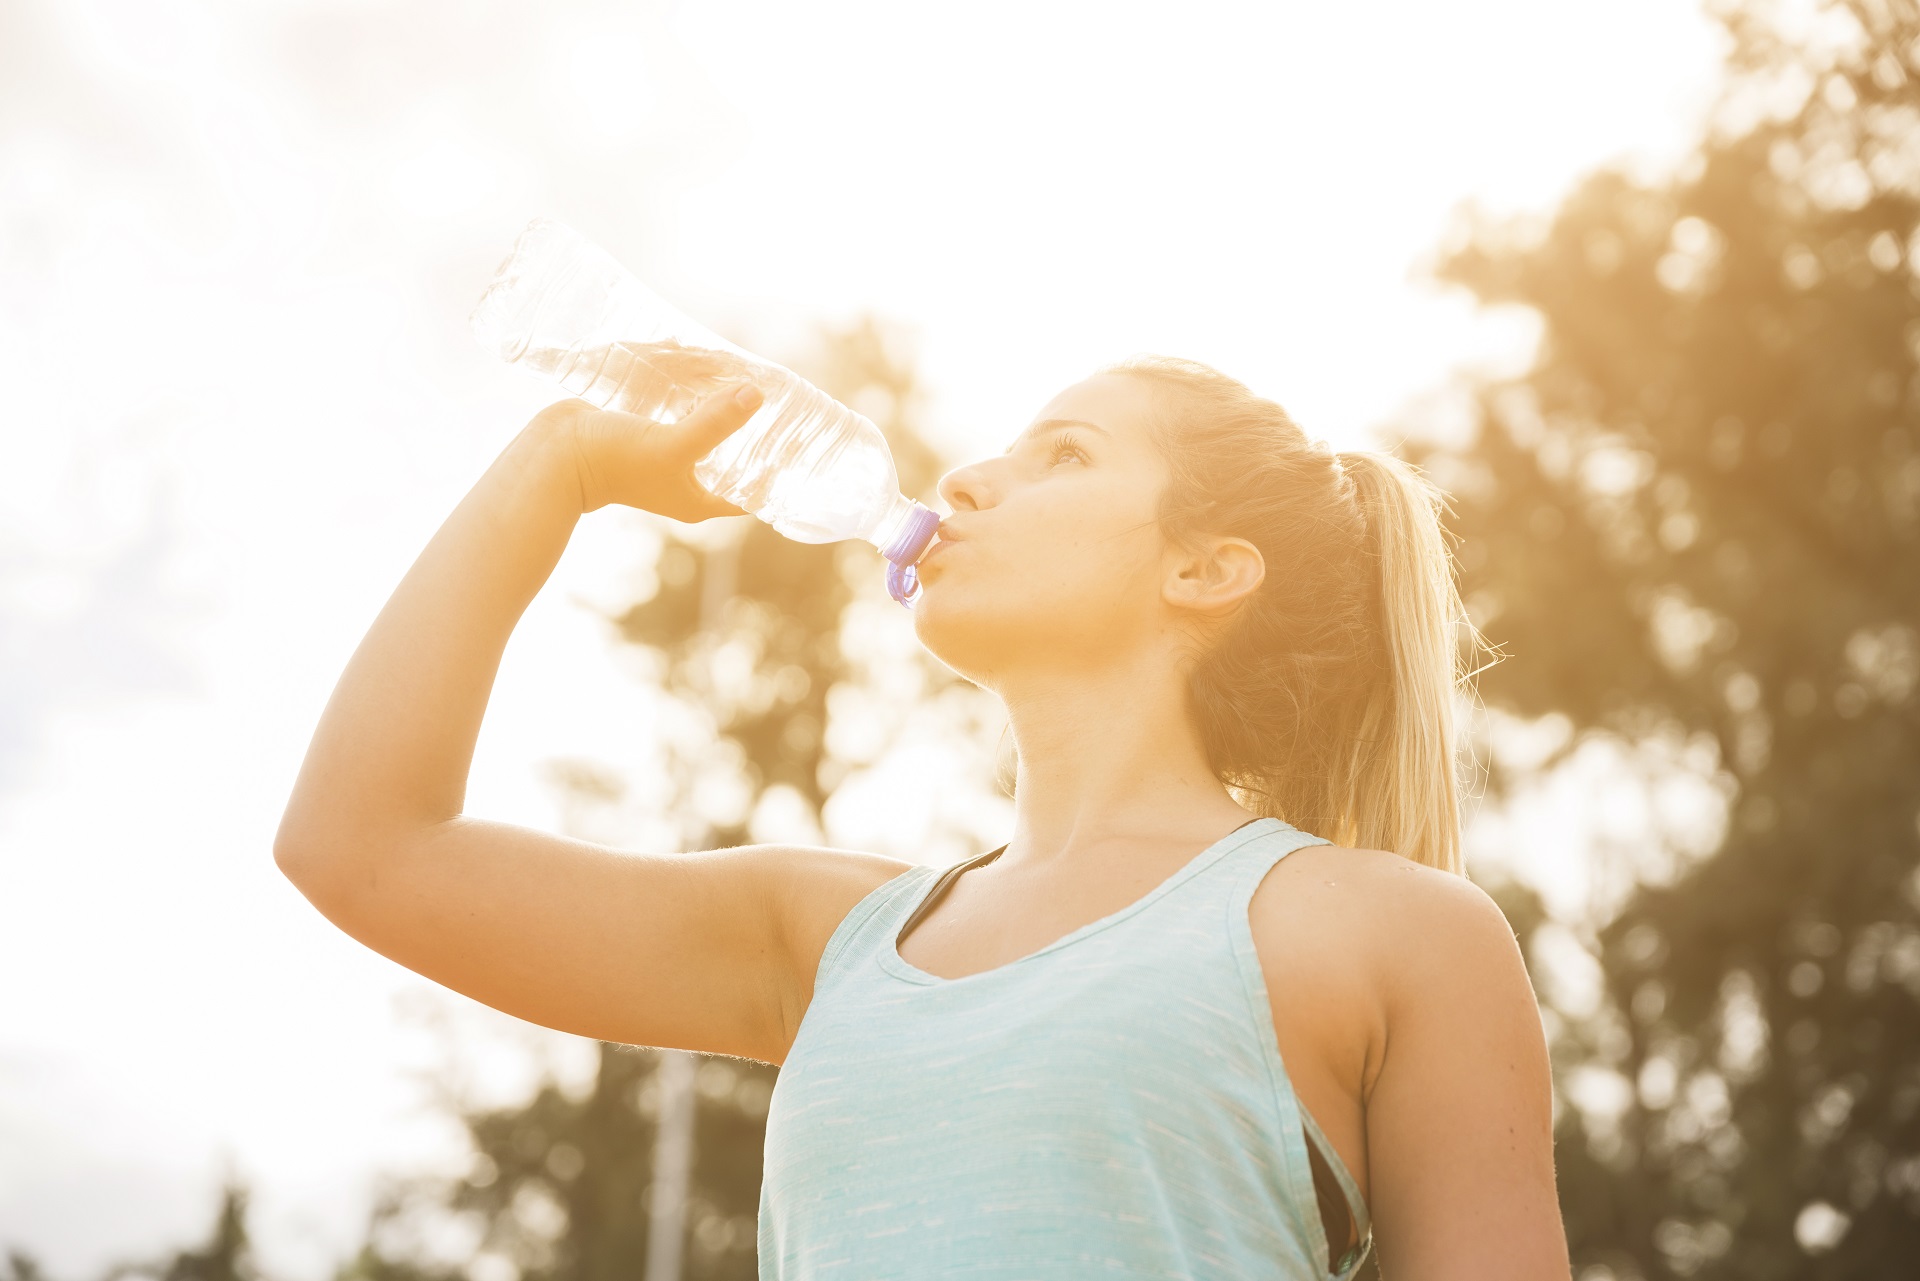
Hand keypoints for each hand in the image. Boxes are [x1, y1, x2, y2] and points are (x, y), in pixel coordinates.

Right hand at [535, 383, 764, 519]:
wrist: (556, 453)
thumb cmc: (616, 461)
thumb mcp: (674, 444)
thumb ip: (716, 422)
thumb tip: (757, 395)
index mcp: (699, 500)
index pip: (751, 493)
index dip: (776, 474)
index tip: (800, 445)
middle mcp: (685, 481)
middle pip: (732, 458)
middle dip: (752, 432)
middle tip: (776, 402)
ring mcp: (665, 457)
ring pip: (706, 431)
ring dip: (721, 409)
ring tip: (746, 381)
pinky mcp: (646, 433)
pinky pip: (680, 414)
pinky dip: (692, 397)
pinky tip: (705, 375)